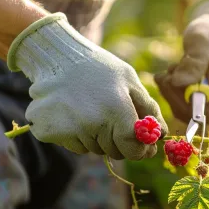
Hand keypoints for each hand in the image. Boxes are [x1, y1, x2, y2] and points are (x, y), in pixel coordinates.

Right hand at [7, 13, 167, 159]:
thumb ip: (149, 108)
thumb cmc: (99, 68)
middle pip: (114, 152)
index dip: (141, 150)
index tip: (145, 147)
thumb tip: (161, 134)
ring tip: (92, 109)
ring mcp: (67, 130)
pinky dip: (78, 135)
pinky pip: (73, 145)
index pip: (133, 149)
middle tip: (116, 120)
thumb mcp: (130, 81)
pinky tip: (74, 112)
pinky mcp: (46, 131)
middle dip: (121, 142)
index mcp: (115, 110)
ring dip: (98, 137)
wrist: (57, 56)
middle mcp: (91, 124)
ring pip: (93, 149)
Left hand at [155, 0, 208, 123]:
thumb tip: (178, 83)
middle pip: (201, 114)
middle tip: (164, 76)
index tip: (173, 84)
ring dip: (176, 94)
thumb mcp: (200, 40)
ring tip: (170, 71)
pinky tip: (176, 74)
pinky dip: (181, 92)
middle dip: (177, 98)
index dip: (188, 107)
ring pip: (196, 110)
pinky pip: (196, 103)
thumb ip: (192, 63)